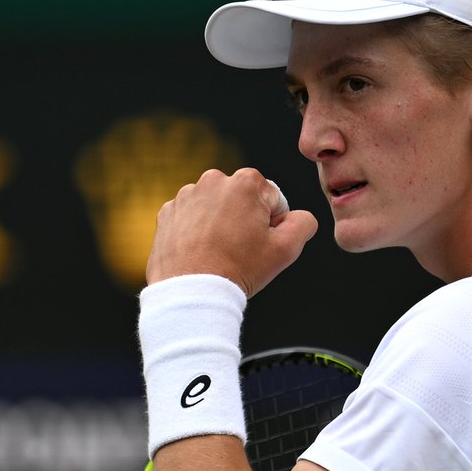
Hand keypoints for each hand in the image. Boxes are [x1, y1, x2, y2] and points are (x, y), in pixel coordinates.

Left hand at [146, 166, 318, 296]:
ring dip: (221, 226)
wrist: (192, 291)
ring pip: (216, 208)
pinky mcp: (168, 212)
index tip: (260, 244)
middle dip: (246, 221)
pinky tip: (202, 253)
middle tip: (241, 250)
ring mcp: (186, 195)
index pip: (273, 200)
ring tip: (220, 253)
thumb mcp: (286, 249)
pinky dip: (198, 232)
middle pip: (243, 200)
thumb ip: (304, 224)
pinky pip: (192, 218)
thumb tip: (301, 217)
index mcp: (246, 182)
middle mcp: (213, 179)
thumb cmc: (239, 269)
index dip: (273, 225)